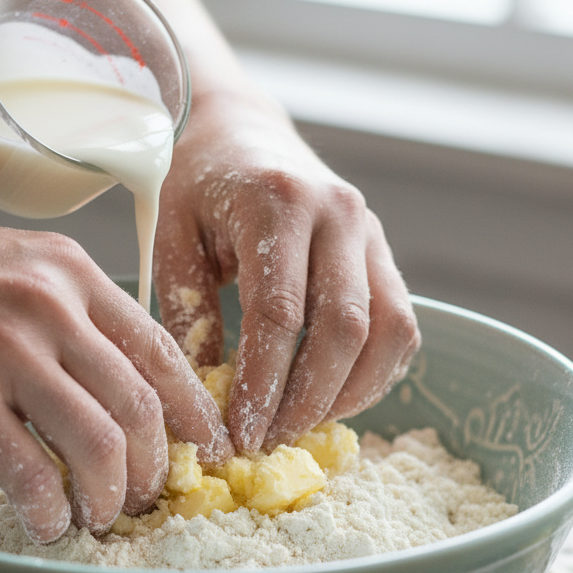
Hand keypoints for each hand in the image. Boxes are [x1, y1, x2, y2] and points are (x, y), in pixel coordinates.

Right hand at [0, 200, 231, 542]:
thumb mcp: (7, 264)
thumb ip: (67, 310)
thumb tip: (117, 381)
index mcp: (70, 271)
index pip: (163, 349)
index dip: (193, 411)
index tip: (205, 449)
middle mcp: (49, 304)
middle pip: (141, 406)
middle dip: (155, 468)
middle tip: (145, 498)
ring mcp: (3, 349)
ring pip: (100, 445)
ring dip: (110, 497)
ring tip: (98, 516)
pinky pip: (31, 474)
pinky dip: (50, 512)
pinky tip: (45, 524)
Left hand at [154, 89, 419, 451]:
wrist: (237, 130)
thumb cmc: (193, 185)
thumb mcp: (171, 239)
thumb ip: (189, 314)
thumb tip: (206, 400)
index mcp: (277, 202)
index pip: (279, 313)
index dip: (263, 384)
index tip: (240, 433)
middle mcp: (339, 213)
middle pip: (344, 328)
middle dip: (307, 399)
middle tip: (269, 441)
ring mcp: (370, 231)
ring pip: (388, 331)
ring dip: (350, 393)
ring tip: (300, 426)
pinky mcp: (383, 252)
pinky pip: (400, 324)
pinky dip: (375, 372)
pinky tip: (333, 397)